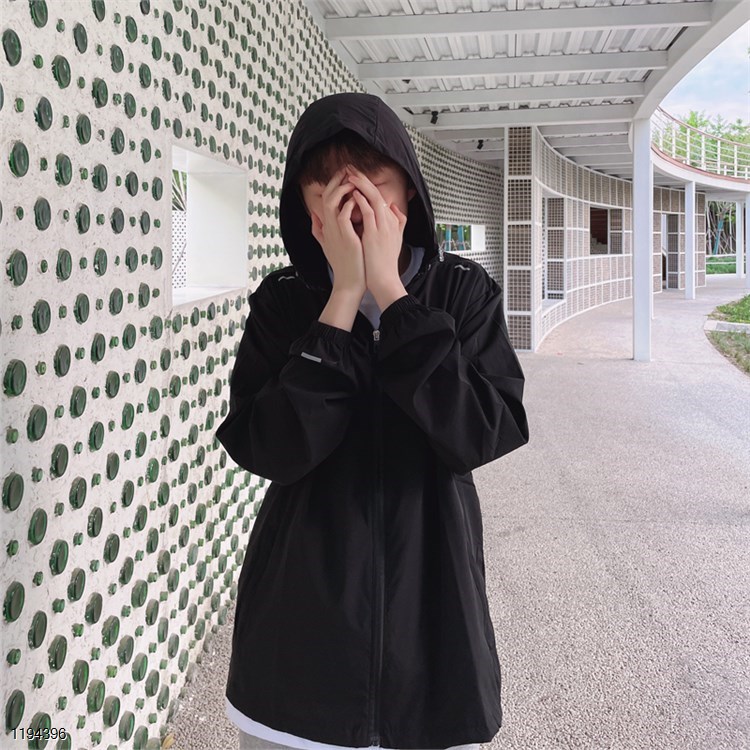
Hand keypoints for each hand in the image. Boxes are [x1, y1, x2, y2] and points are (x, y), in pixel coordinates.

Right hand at [309, 167, 366, 297]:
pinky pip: (343, 214)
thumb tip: (313, 216)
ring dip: (342, 188)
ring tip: (353, 181)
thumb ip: (319, 230)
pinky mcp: (345, 238)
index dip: (333, 185)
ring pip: (332, 201)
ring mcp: (335, 232)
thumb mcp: (328, 245)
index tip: (344, 175)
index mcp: (326, 227)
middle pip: (327, 196)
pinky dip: (349, 204)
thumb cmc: (344, 265)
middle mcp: (328, 227)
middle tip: (348, 170)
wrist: (350, 283)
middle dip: (337, 180)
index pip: (326, 199)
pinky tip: (357, 199)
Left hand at [346, 167, 407, 307]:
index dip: (368, 185)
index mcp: (392, 222)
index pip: (380, 198)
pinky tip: (353, 192)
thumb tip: (392, 207)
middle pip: (377, 193)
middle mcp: (389, 222)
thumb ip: (396, 222)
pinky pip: (369, 212)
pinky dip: (362, 200)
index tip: (357, 177)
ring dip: (361, 185)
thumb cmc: (385, 262)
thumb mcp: (395, 240)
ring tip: (350, 175)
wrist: (384, 279)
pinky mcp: (375, 234)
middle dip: (363, 179)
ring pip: (374, 198)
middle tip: (351, 168)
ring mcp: (383, 227)